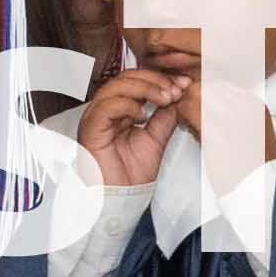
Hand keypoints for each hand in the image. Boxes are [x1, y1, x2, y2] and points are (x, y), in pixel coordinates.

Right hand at [79, 62, 197, 185]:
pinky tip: (143, 115)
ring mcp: (96, 117)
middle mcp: (105, 110)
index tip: (184, 83)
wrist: (121, 198)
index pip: (136, 80)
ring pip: (117, 86)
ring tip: (165, 99)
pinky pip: (107, 106)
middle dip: (155, 80)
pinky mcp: (91, 128)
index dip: (160, 78)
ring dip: (146, 88)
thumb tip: (178, 94)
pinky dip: (129, 105)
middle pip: (126, 78)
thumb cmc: (131, 174)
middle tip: (176, 89)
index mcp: (118, 110)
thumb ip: (165, 116)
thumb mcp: (156, 138)